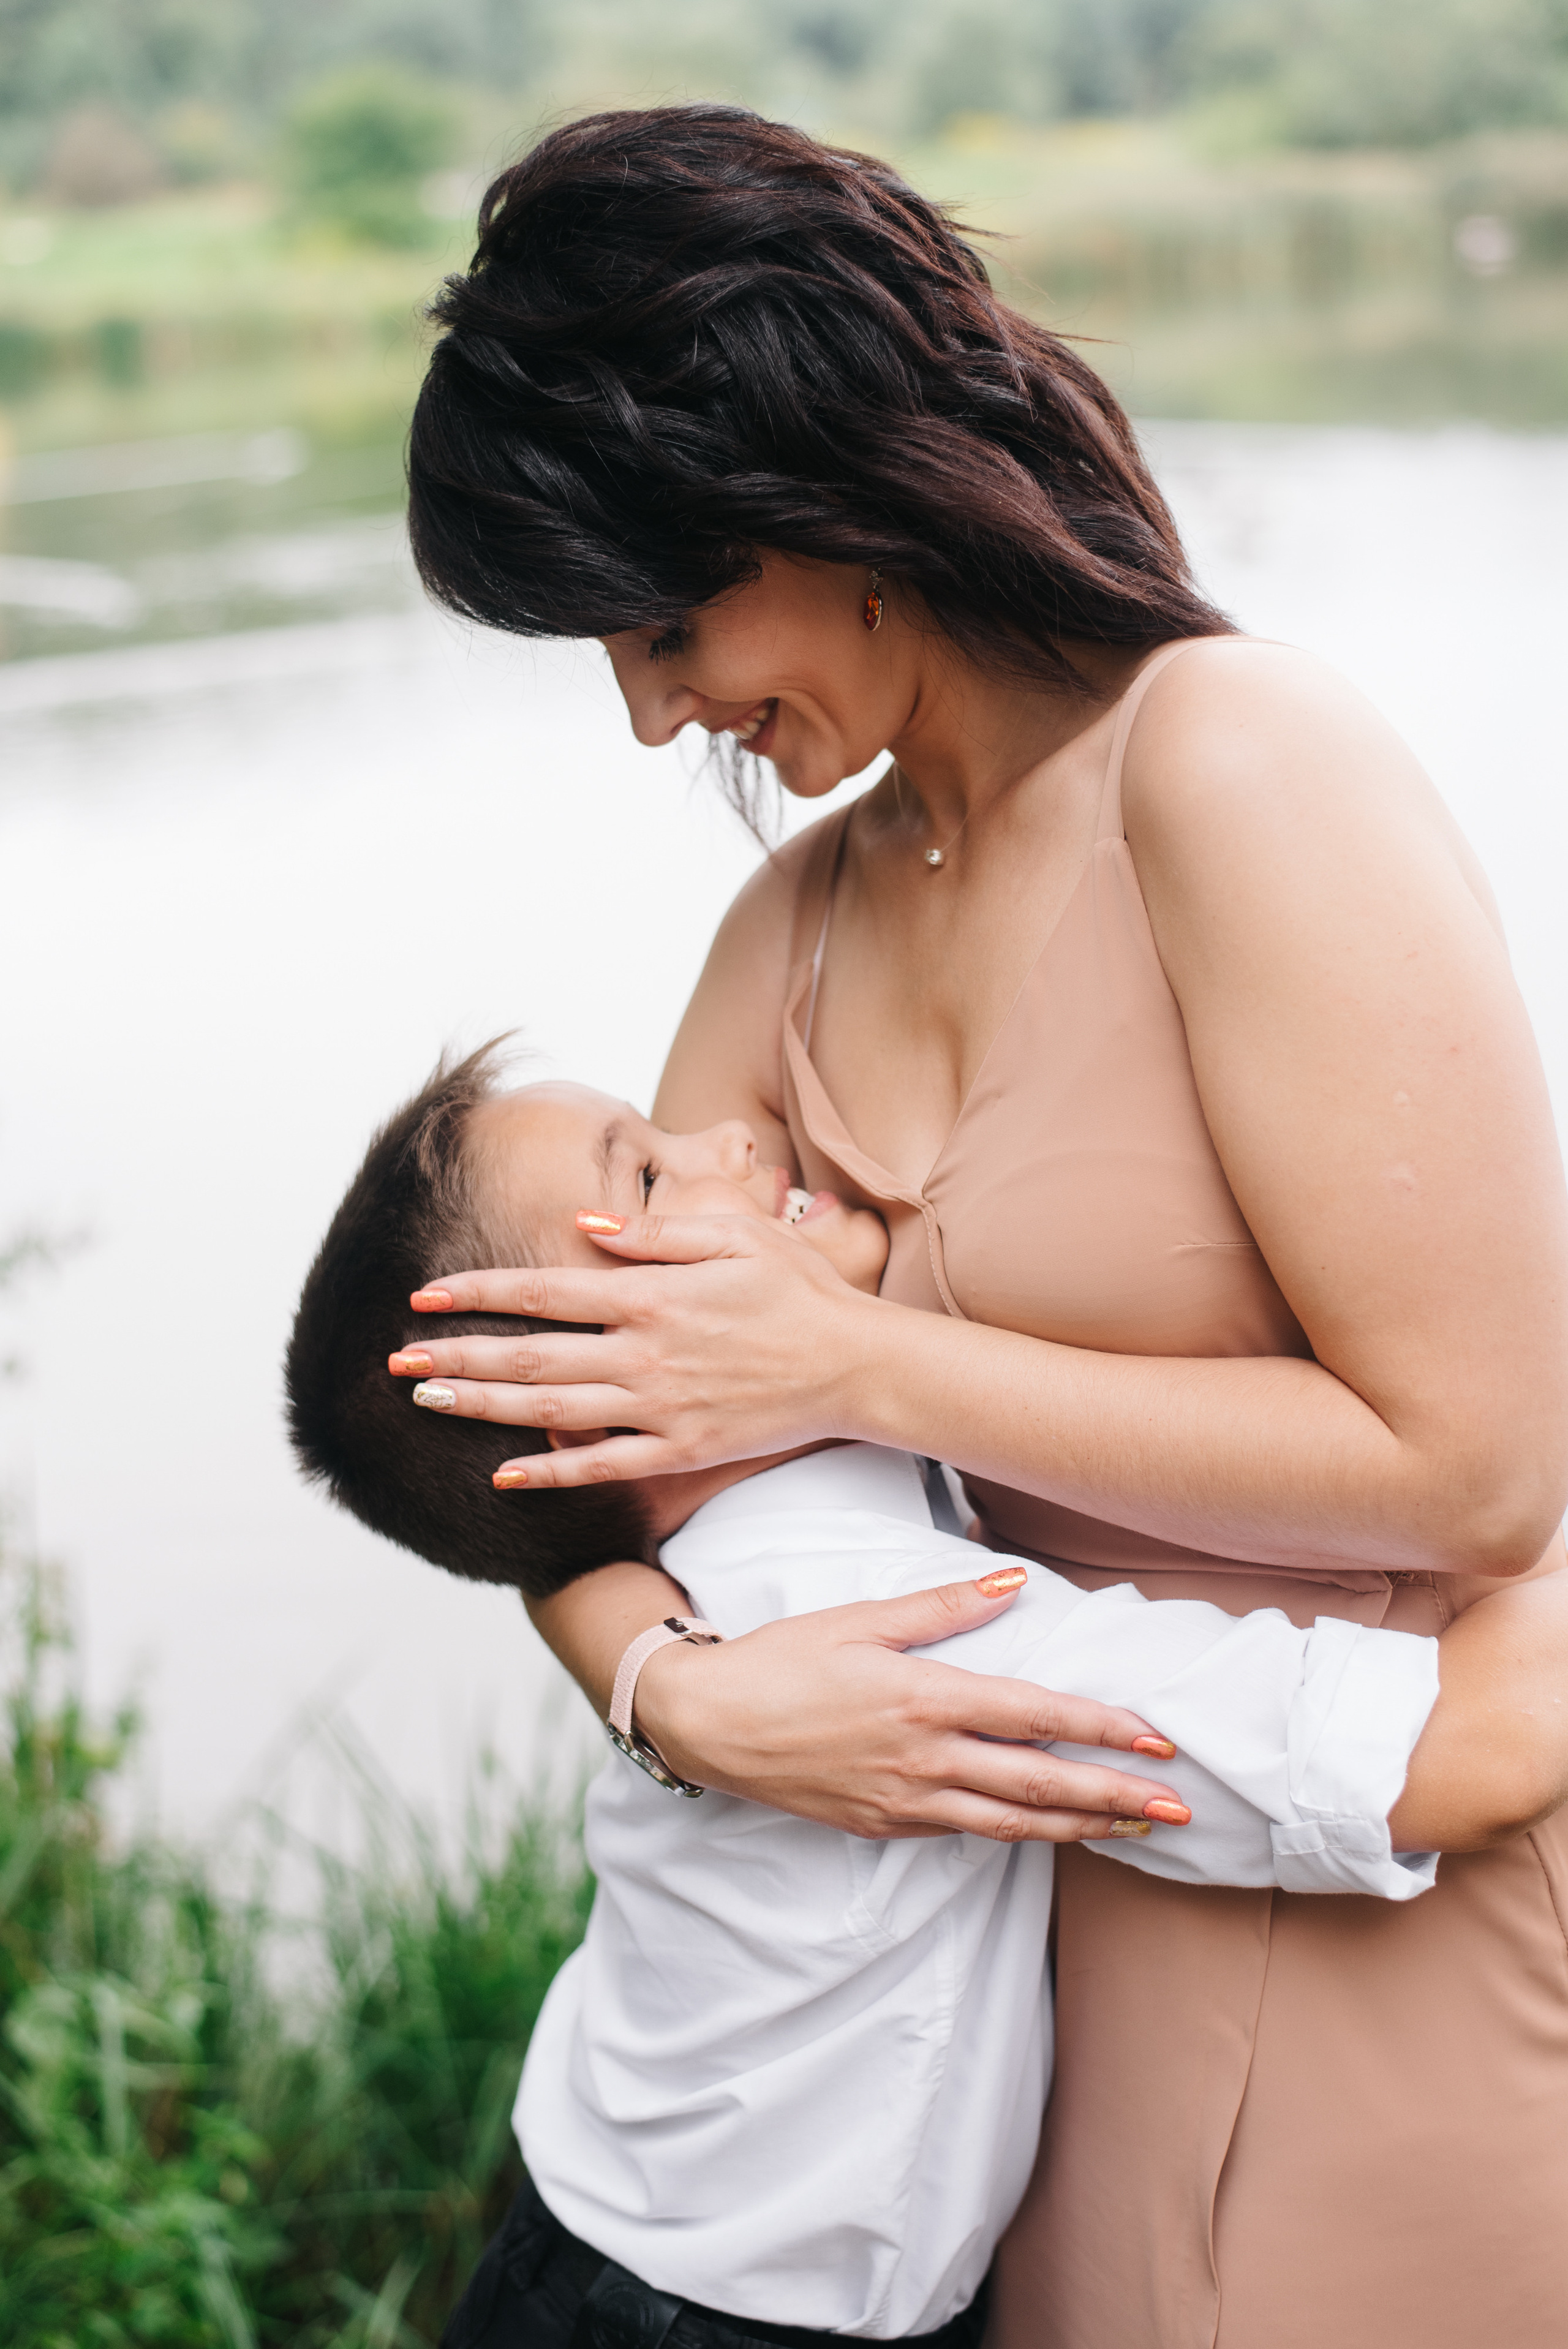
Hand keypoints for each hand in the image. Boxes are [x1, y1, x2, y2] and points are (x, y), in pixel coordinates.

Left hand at [392, 1210, 882, 1485]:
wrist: (857, 1365)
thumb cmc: (798, 1290)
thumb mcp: (734, 1235)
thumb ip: (655, 1233)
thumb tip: (584, 1223)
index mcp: (651, 1295)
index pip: (543, 1291)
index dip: (478, 1293)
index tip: (425, 1296)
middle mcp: (644, 1353)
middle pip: (530, 1357)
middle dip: (457, 1358)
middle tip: (397, 1362)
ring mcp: (660, 1408)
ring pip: (552, 1413)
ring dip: (483, 1409)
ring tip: (428, 1403)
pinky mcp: (680, 1450)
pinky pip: (603, 1466)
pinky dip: (551, 1473)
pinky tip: (503, 1473)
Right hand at [631, 1572, 1187, 1843]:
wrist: (706, 1723)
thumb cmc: (782, 1659)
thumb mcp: (861, 1618)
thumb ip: (945, 1606)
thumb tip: (1016, 1582)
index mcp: (923, 1697)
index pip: (1034, 1716)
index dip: (1102, 1729)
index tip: (1157, 1740)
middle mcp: (923, 1758)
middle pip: (1039, 1785)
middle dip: (1116, 1797)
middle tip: (1180, 1809)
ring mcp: (905, 1801)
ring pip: (1012, 1824)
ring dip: (1080, 1827)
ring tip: (1135, 1829)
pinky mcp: (884, 1826)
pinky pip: (967, 1835)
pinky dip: (1021, 1835)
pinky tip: (1051, 1830)